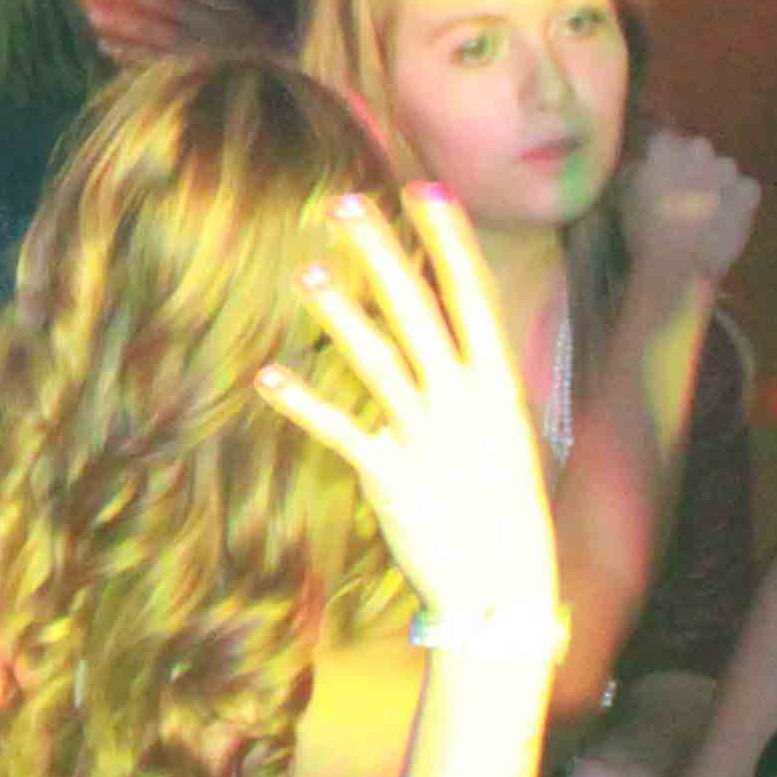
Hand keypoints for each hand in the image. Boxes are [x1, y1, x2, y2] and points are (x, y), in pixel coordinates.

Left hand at [258, 187, 565, 644]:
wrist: (502, 587)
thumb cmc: (509, 508)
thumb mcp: (508, 434)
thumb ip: (479, 384)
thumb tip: (458, 338)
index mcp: (499, 385)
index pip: (472, 295)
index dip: (447, 241)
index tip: (424, 190)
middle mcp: (463, 400)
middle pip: (416, 311)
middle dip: (381, 254)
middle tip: (345, 205)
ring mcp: (424, 434)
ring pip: (375, 360)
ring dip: (340, 314)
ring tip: (307, 272)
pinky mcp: (387, 472)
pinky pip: (338, 429)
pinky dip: (302, 402)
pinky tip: (268, 374)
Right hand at [617, 129, 759, 296]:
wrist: (676, 264)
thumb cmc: (643, 233)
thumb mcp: (625, 199)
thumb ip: (634, 173)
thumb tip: (641, 163)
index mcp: (665, 153)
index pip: (665, 138)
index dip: (663, 153)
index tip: (659, 168)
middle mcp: (697, 154)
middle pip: (698, 146)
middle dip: (693, 162)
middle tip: (685, 186)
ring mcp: (725, 173)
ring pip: (725, 165)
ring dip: (718, 179)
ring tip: (709, 203)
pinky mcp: (745, 194)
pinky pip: (747, 187)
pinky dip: (740, 197)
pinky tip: (729, 213)